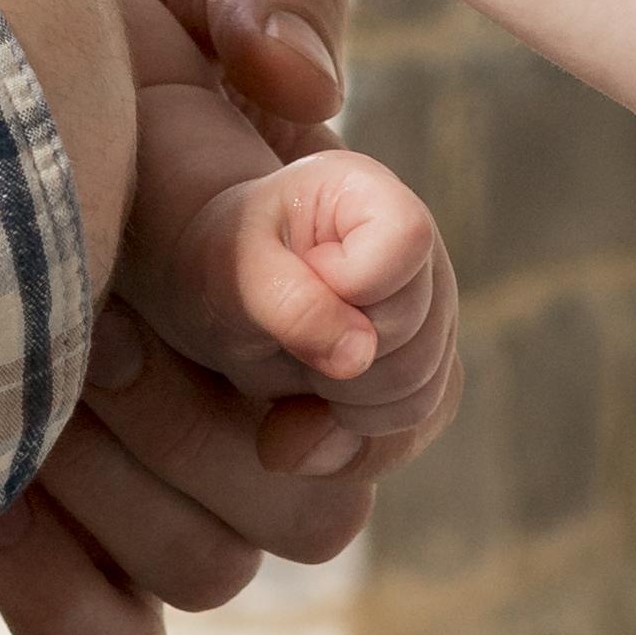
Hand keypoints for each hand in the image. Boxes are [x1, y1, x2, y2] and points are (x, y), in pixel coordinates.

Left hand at [0, 0, 416, 634]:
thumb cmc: (64, 36)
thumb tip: (306, 89)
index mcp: (325, 283)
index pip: (414, 377)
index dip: (380, 373)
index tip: (307, 344)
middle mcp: (268, 409)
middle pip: (319, 512)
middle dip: (200, 413)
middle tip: (99, 315)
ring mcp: (172, 494)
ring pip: (213, 568)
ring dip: (112, 477)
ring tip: (20, 365)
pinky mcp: (73, 566)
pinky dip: (62, 587)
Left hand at [157, 143, 461, 481]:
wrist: (207, 294)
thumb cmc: (213, 264)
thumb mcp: (228, 272)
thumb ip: (290, 304)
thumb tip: (357, 358)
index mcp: (369, 196)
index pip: (406, 243)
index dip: (354, 288)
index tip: (291, 289)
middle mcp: (414, 253)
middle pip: (419, 339)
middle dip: (340, 366)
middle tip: (277, 348)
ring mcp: (427, 311)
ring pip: (422, 394)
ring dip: (346, 409)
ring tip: (291, 378)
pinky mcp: (419, 367)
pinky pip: (413, 424)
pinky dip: (355, 438)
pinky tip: (303, 424)